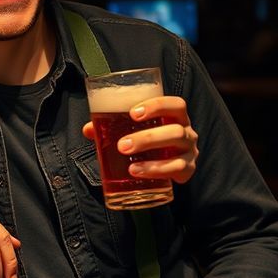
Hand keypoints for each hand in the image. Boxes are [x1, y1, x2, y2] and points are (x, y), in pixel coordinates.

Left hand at [83, 95, 198, 183]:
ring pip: (176, 153)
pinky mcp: (188, 170)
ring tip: (130, 167)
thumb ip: (111, 126)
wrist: (166, 164)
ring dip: (152, 159)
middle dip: (147, 138)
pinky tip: (140, 173)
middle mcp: (187, 131)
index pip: (176, 104)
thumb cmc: (147, 139)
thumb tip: (88, 129)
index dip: (157, 106)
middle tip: (122, 145)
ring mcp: (190, 151)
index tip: (133, 113)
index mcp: (175, 115)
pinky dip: (157, 171)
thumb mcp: (132, 129)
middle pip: (175, 130)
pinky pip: (177, 170)